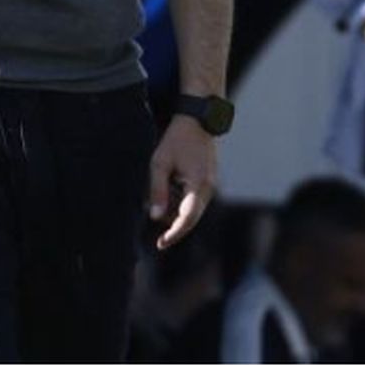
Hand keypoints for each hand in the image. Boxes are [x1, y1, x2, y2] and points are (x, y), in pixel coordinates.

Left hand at [148, 115, 216, 249]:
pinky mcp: (208, 183)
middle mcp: (209, 188)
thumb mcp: (160, 163)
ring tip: (163, 185)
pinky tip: (171, 183)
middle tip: (153, 213)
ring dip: (175, 209)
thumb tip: (155, 217)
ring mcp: (210, 186)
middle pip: (191, 218)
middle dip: (172, 223)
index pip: (187, 218)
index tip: (161, 243)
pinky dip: (180, 200)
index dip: (174, 233)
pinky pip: (194, 201)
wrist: (197, 121)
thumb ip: (158, 191)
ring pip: (192, 211)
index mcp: (198, 184)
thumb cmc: (176, 140)